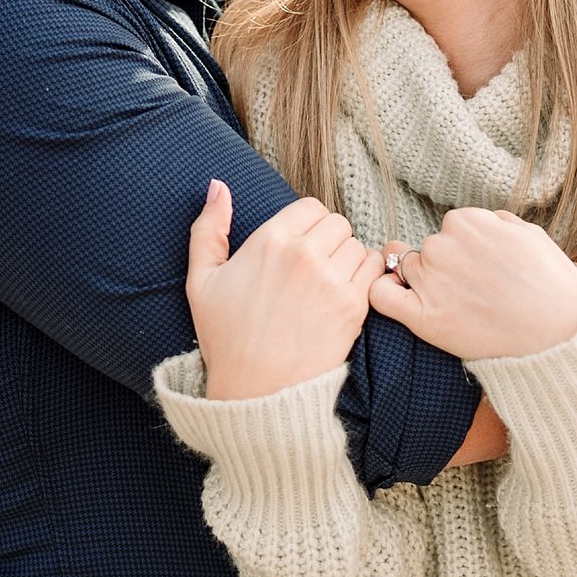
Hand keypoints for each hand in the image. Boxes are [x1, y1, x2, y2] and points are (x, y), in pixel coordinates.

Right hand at [188, 183, 381, 398]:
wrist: (256, 391)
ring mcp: (333, 281)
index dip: (305, 223)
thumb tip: (218, 185)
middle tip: (312, 265)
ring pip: (358, 245)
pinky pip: (375, 271)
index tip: (296, 245)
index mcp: (269, 241)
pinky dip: (366, 277)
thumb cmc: (224, 336)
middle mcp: (305, 255)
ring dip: (347, 258)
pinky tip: (344, 294)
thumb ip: (208, 228)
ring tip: (327, 281)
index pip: (310, 206)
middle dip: (327, 239)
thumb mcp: (201, 279)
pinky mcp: (354, 307)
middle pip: (337, 223)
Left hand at [368, 207, 576, 360]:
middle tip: (475, 291)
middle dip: (445, 267)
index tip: (483, 268)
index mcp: (465, 222)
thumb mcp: (530, 235)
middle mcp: (442, 246)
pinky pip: (381, 295)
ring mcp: (430, 281)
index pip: (451, 228)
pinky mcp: (422, 316)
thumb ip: (497, 221)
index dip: (466, 250)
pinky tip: (401, 302)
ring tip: (458, 304)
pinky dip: (384, 294)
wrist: (563, 334)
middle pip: (428, 250)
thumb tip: (480, 221)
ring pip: (407, 270)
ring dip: (423, 283)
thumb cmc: (552, 286)